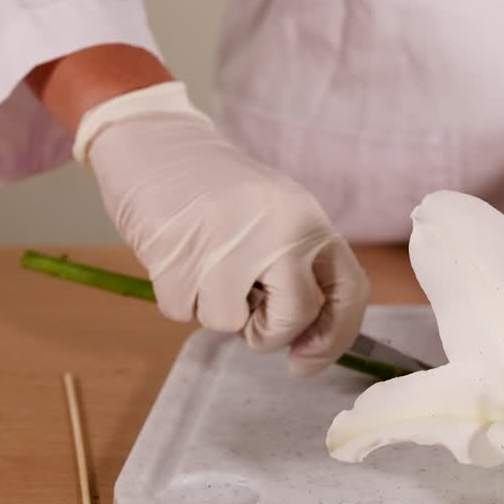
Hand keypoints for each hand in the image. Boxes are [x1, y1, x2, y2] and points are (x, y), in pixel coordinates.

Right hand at [76, 82, 368, 375]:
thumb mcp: (276, 217)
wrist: (154, 144)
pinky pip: (184, 313)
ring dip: (214, 309)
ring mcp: (228, 245)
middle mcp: (279, 231)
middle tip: (248, 318)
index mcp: (309, 221)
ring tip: (204, 263)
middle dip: (271, 335)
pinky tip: (177, 256)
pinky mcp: (178, 259)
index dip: (335, 336)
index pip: (350, 291)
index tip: (307, 359)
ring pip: (231, 324)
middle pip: (297, 317)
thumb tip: (307, 346)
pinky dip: (179, 298)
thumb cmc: (217, 192)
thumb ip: (298, 270)